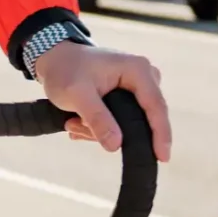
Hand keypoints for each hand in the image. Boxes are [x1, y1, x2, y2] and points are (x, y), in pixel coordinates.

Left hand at [31, 39, 171, 159]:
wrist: (54, 58)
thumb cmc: (65, 70)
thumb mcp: (77, 95)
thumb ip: (97, 119)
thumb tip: (116, 145)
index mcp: (138, 70)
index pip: (156, 107)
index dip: (160, 134)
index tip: (163, 157)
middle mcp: (145, 77)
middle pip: (141, 119)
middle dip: (109, 131)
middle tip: (76, 127)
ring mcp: (138, 88)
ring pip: (128, 124)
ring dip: (98, 130)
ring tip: (73, 123)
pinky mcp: (129, 97)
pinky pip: (121, 121)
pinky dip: (99, 127)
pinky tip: (78, 122)